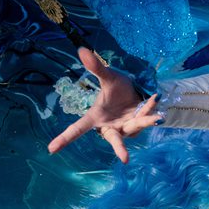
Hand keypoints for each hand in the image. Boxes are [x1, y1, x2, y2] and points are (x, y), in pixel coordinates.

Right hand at [47, 46, 162, 163]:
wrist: (135, 90)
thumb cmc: (117, 89)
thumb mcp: (108, 77)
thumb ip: (96, 67)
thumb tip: (82, 50)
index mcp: (96, 118)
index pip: (77, 129)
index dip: (64, 139)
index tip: (51, 149)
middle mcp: (111, 128)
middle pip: (114, 141)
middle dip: (119, 149)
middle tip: (125, 159)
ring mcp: (126, 129)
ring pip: (136, 127)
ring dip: (145, 120)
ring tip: (157, 117)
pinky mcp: (139, 127)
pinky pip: (145, 117)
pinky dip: (150, 108)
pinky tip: (156, 97)